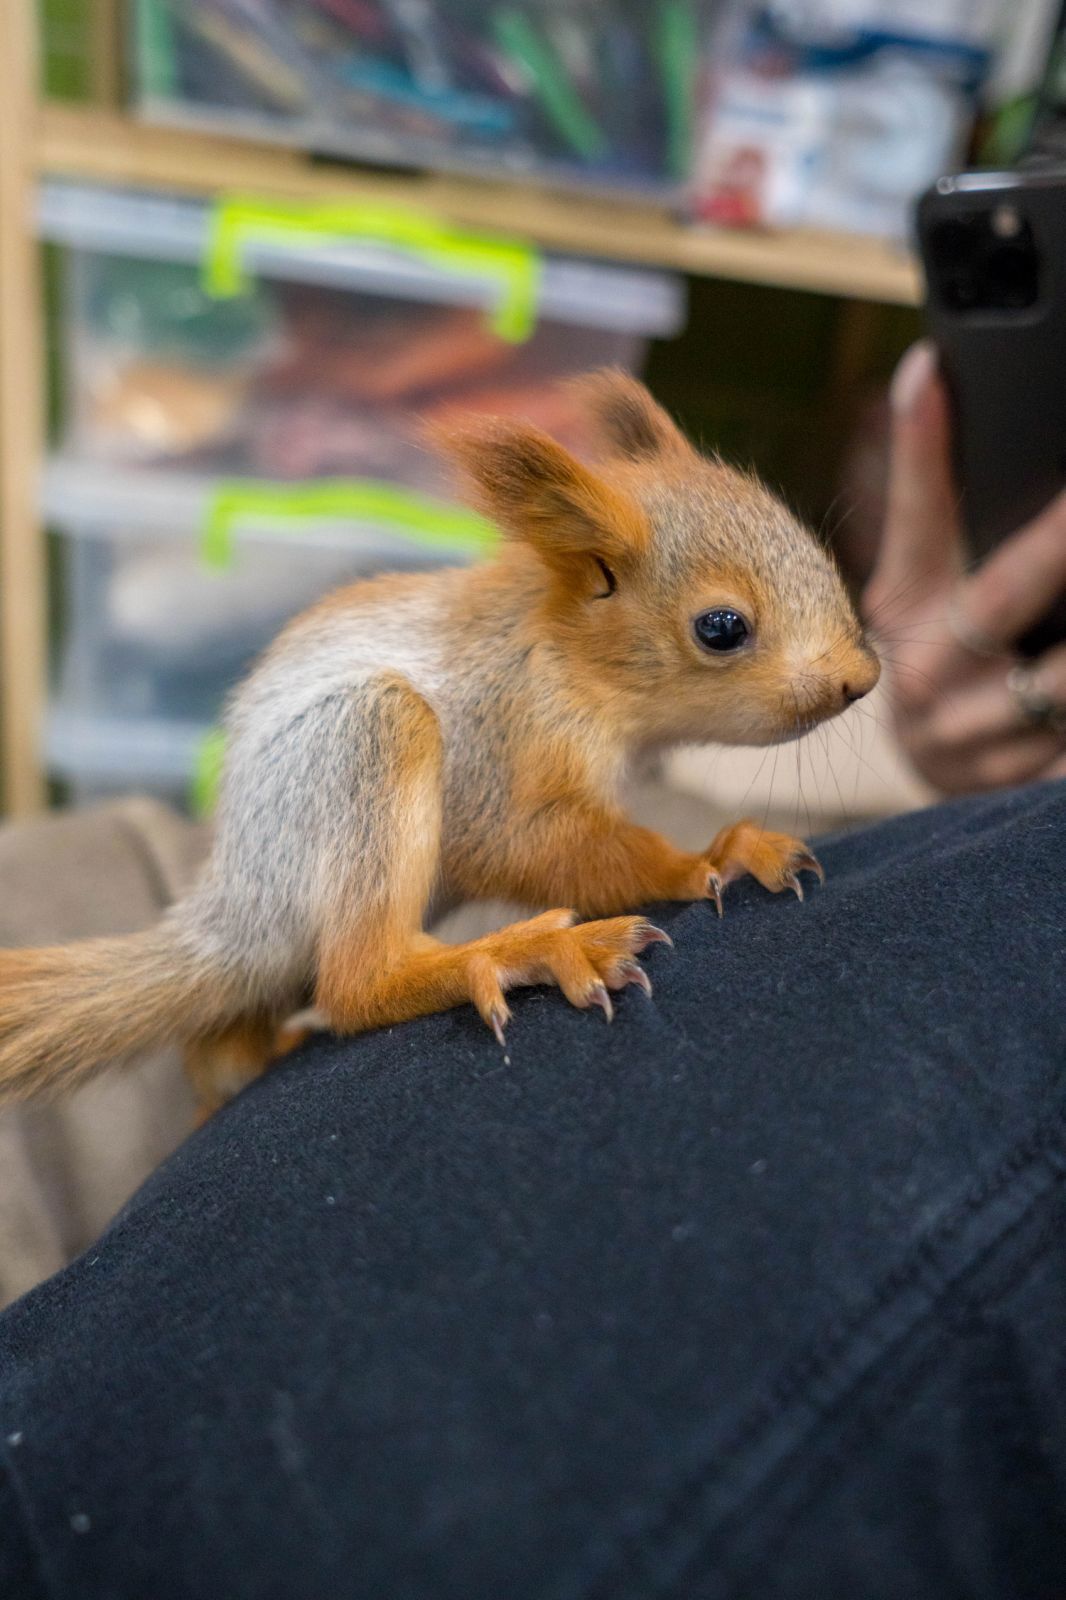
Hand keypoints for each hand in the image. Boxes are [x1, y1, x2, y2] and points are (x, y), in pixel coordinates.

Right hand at [862, 342, 1065, 792]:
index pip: (913, 515)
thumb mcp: (927, 586)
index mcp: (902, 610)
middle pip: (1003, 592)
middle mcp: (925, 676)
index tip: (931, 371)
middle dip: (1054, 542)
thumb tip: (929, 373)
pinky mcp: (1019, 782)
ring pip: (1060, 678)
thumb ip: (934, 502)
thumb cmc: (949, 657)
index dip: (920, 444)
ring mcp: (971, 738)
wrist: (943, 774)